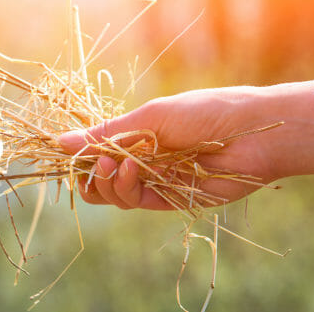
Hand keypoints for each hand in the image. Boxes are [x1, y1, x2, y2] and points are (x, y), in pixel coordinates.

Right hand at [58, 87, 281, 209]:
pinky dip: (125, 187)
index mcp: (138, 137)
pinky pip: (134, 202)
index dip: (79, 157)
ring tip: (113, 164)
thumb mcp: (148, 118)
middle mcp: (144, 162)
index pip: (96, 153)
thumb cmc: (205, 113)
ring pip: (112, 194)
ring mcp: (156, 183)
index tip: (65, 154)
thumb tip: (59, 142)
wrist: (253, 133)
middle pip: (98, 179)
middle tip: (90, 164)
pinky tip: (131, 168)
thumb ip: (105, 135)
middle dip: (87, 175)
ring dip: (104, 181)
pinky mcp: (170, 201)